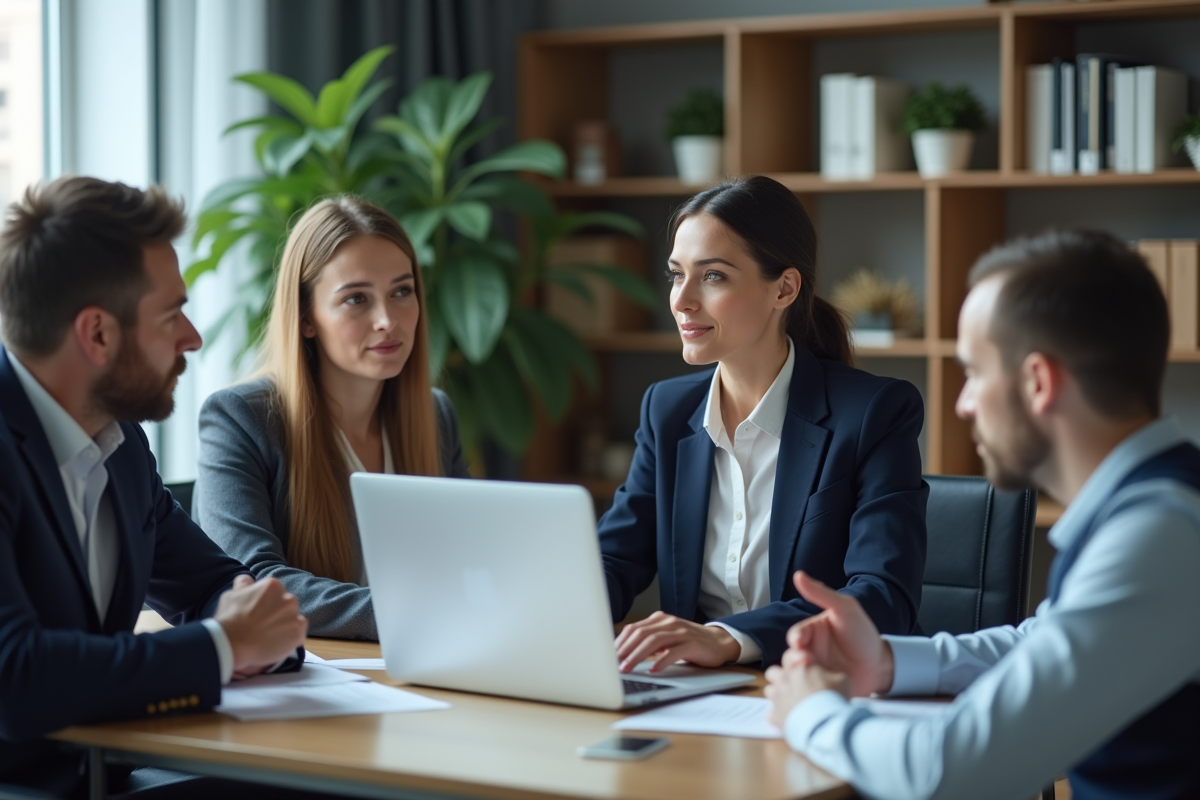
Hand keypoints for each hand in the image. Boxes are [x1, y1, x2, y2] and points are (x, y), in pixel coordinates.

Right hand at [214, 575, 306, 675]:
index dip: (265, 602)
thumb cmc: (229, 618)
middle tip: (262, 624)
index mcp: (273, 585)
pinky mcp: (298, 634)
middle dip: (276, 612)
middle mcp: (288, 598)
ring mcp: (294, 616)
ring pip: (292, 618)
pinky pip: (298, 632)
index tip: (257, 611)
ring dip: (284, 623)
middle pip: (285, 604)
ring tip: (268, 634)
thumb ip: (244, 584)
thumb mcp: (231, 594)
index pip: (274, 591)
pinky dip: (290, 636)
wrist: (232, 644)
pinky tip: (276, 641)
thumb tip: (248, 580)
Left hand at [614, 611, 740, 672]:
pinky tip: (653, 669)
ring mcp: (681, 632)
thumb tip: (622, 653)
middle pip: (641, 634)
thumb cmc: (688, 642)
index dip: (619, 643)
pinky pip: (674, 651)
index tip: (607, 657)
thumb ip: (648, 641)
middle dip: (625, 650)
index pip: (633, 628)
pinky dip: (661, 660)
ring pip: (654, 641)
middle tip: (613, 665)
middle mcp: (668, 622)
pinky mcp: (692, 644)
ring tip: (628, 668)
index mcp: (659, 619)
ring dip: (638, 656)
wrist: (718, 642)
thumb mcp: (666, 638)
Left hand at [765, 662, 851, 727]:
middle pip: (772, 672)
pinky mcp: (775, 715)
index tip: (804, 672)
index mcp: (800, 667)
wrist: (825, 722)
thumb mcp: (843, 680)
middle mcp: (785, 679)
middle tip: (792, 686)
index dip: (796, 664)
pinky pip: (770, 714)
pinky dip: (778, 716)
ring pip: (769, 691)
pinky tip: (789, 719)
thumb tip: (828, 677)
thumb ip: (831, 674)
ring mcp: (778, 697)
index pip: (790, 656)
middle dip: (779, 677)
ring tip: (790, 703)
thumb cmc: (834, 697)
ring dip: (777, 695)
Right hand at [783, 571, 892, 696]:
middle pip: (790, 656)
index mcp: (811, 632)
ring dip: (798, 677)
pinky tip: (817, 691)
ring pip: (794, 675)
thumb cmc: (863, 634)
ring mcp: (814, 671)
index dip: (795, 640)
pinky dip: (807, 692)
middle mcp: (809, 652)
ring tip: (813, 679)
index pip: (795, 635)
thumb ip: (822, 594)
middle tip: (806, 664)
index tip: (800, 644)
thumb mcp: (845, 609)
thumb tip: (798, 575)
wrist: (882, 665)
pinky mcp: (819, 689)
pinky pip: (806, 691)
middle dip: (794, 661)